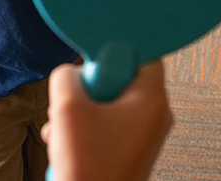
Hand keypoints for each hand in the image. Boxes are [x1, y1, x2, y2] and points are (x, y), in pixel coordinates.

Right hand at [42, 60, 171, 180]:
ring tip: (65, 128)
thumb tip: (71, 75)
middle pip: (119, 76)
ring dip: (80, 109)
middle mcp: (154, 114)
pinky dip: (84, 127)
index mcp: (152, 99)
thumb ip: (66, 75)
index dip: (113, 52)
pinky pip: (106, 121)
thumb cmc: (87, 168)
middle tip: (77, 103)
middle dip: (88, 86)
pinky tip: (66, 142)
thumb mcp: (67, 107)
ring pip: (107, 99)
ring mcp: (143, 133)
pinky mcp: (129, 147)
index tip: (94, 66)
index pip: (141, 51)